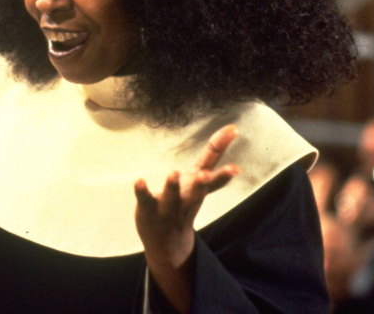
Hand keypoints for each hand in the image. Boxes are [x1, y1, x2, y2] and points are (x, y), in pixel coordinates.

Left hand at [134, 125, 239, 311]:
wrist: (168, 244)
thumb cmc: (186, 203)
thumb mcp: (201, 181)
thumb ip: (213, 157)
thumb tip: (233, 129)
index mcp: (200, 187)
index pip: (214, 169)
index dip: (223, 147)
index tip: (234, 130)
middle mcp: (188, 198)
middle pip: (199, 190)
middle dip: (204, 182)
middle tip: (206, 175)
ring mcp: (169, 207)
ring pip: (172, 197)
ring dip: (173, 186)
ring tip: (174, 172)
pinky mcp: (149, 210)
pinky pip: (145, 200)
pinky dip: (142, 191)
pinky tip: (139, 181)